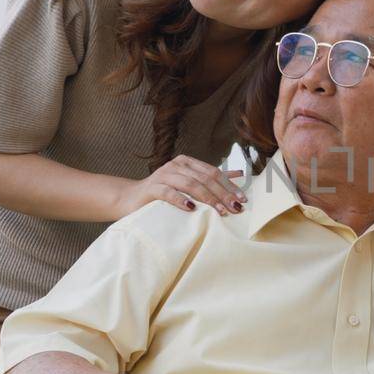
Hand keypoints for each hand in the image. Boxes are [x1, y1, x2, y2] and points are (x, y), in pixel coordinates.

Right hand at [120, 155, 244, 216]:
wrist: (131, 199)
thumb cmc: (163, 194)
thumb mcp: (189, 185)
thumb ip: (211, 179)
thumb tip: (238, 175)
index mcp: (187, 162)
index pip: (213, 172)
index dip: (229, 186)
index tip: (242, 200)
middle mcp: (176, 165)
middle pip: (205, 178)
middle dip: (222, 194)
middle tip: (235, 208)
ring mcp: (163, 175)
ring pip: (190, 184)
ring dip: (207, 198)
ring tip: (220, 211)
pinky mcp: (152, 188)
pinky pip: (169, 193)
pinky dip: (181, 200)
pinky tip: (192, 208)